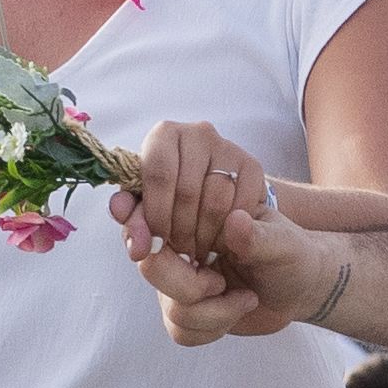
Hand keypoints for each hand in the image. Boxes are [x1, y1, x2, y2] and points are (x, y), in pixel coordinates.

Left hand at [115, 119, 277, 266]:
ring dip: (205, 236)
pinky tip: (218, 243)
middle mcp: (198, 133)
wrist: (214, 203)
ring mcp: (228, 148)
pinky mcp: (252, 167)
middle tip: (180, 254)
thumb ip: (136, 228)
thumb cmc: (172, 206)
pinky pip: (241, 207)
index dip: (156, 215)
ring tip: (197, 252)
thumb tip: (138, 248)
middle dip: (180, 231)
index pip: (158, 174)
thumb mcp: (146, 214)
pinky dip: (229, 234)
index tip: (157, 245)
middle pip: (187, 190)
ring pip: (216, 201)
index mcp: (163, 135)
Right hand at [129, 187, 333, 344]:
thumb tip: (234, 221)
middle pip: (151, 266)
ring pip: (171, 306)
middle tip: (223, 282)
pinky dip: (214, 329)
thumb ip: (259, 235)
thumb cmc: (291, 252)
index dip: (136, 225)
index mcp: (194, 213)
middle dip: (191, 285)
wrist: (299, 287)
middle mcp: (177, 245)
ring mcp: (177, 279)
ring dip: (215, 311)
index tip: (141, 245)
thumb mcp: (284, 241)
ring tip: (246, 297)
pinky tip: (236, 310)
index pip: (148, 213)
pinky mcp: (184, 310)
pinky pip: (179, 330)